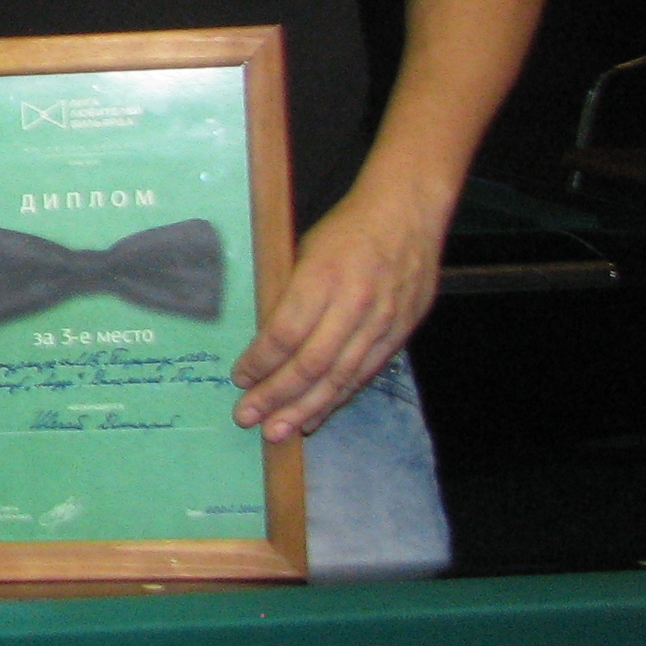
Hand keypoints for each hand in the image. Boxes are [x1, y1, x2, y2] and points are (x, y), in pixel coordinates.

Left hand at [234, 180, 447, 440]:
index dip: (260, 361)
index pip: (285, 333)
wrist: (407, 214)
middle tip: (247, 417)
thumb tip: (263, 339)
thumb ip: (289, 294)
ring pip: (340, 378)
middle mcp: (355, 305)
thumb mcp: (305, 251)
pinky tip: (316, 416)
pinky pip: (364, 374)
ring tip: (278, 431)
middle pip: (311, 364)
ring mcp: (382, 323)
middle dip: (276, 397)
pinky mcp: (400, 333)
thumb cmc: (346, 229)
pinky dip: (338, 398)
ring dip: (306, 409)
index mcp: (323, 278)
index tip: (238, 378)